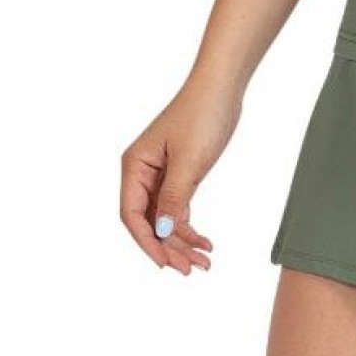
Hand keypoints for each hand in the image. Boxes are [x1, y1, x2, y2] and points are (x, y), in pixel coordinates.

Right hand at [119, 76, 241, 273]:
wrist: (223, 87)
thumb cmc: (202, 115)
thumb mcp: (189, 160)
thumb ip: (174, 197)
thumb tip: (163, 232)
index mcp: (134, 166)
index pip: (131, 215)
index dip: (147, 242)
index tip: (166, 263)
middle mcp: (142, 172)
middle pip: (149, 221)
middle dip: (169, 247)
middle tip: (190, 269)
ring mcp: (160, 174)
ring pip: (165, 217)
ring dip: (182, 240)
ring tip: (203, 261)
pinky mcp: (179, 173)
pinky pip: (178, 207)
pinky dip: (189, 225)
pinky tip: (204, 242)